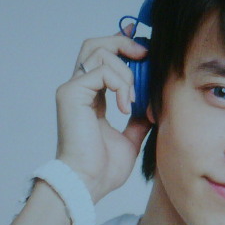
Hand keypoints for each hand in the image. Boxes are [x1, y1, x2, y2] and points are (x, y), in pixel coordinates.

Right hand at [55, 31, 150, 202]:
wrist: (88, 183)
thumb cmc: (102, 168)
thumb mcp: (130, 139)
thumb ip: (139, 120)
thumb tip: (153, 107)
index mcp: (91, 97)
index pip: (102, 58)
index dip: (121, 43)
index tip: (142, 41)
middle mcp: (79, 88)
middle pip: (95, 44)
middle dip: (123, 42)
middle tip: (144, 54)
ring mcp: (73, 89)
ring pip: (99, 52)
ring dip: (126, 71)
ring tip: (133, 98)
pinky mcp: (71, 93)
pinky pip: (102, 71)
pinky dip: (120, 84)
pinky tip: (125, 106)